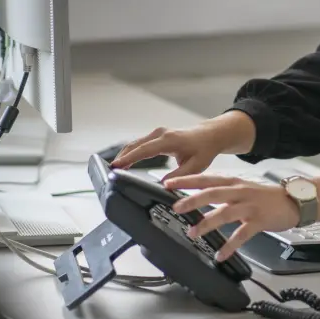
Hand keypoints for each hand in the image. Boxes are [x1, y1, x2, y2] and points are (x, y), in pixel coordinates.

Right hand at [111, 111, 255, 179]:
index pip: (143, 150)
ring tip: (113, 170)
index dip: (128, 158)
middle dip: (121, 158)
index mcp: (169, 140)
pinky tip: (124, 163)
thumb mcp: (196, 166)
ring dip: (124, 155)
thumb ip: (179, 176)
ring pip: (135, 143)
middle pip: (134, 145)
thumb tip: (163, 185)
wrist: (210, 135)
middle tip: (109, 172)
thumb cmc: (204, 150)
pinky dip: (130, 152)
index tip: (115, 166)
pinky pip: (139, 143)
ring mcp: (158, 133)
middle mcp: (160, 134)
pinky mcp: (157, 135)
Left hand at [166, 174, 299, 261]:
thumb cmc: (266, 197)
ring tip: (192, 233)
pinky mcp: (259, 221)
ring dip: (207, 223)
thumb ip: (223, 192)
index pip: (206, 179)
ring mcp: (250, 206)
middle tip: (176, 207)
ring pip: (225, 213)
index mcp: (234, 183)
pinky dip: (230, 246)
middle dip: (193, 200)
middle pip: (213, 193)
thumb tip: (198, 197)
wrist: (294, 201)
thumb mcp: (243, 188)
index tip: (168, 183)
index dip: (187, 180)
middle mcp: (240, 192)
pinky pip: (242, 235)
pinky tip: (220, 255)